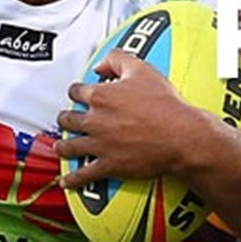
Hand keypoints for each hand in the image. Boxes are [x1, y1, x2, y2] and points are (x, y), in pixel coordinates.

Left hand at [57, 50, 206, 189]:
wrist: (180, 136)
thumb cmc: (165, 105)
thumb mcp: (142, 69)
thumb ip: (117, 60)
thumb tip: (100, 65)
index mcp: (101, 96)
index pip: (76, 91)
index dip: (75, 92)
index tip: (76, 94)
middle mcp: (95, 120)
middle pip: (68, 119)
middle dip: (65, 119)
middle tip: (65, 119)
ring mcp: (99, 144)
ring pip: (70, 146)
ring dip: (63, 147)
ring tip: (60, 147)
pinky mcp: (108, 165)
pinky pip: (83, 174)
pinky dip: (72, 179)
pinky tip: (65, 181)